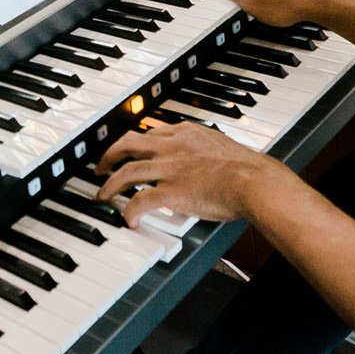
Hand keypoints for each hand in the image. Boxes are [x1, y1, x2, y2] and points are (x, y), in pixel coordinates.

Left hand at [94, 123, 284, 226]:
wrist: (253, 181)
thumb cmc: (247, 168)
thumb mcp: (222, 147)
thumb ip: (207, 150)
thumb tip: (206, 160)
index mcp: (186, 134)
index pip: (151, 133)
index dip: (135, 143)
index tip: (129, 149)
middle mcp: (172, 147)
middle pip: (128, 144)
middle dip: (110, 155)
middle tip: (101, 166)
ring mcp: (170, 169)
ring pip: (127, 172)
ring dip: (111, 185)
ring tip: (103, 195)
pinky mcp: (171, 192)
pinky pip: (140, 201)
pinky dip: (130, 211)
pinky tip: (129, 220)